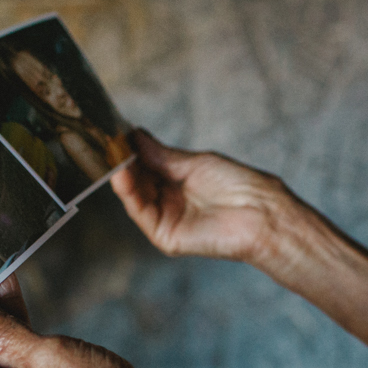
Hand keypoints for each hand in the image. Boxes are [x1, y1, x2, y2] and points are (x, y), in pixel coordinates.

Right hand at [111, 129, 296, 264]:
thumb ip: (162, 155)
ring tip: (114, 155)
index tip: (116, 132)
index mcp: (179, 181)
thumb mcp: (195, 163)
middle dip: (123, 161)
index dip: (132, 150)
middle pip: (138, 180)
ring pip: (135, 195)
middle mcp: (170, 200)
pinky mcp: (165, 235)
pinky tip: (122, 174)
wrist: (259, 214)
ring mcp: (166, 218)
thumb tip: (134, 136)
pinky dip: (128, 192)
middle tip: (108, 141)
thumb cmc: (238, 185)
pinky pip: (141, 211)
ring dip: (122, 175)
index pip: (147, 164)